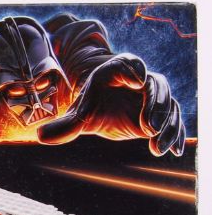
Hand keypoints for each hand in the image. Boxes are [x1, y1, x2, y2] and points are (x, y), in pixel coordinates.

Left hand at [38, 54, 184, 156]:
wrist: (106, 110)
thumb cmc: (92, 106)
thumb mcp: (80, 115)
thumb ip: (64, 125)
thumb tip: (40, 136)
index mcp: (117, 71)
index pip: (128, 64)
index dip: (134, 70)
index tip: (138, 80)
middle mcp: (141, 79)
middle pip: (155, 85)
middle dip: (155, 104)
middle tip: (148, 126)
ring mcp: (155, 96)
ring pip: (168, 105)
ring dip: (166, 125)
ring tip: (157, 146)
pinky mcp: (163, 112)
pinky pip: (174, 120)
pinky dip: (175, 134)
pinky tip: (173, 151)